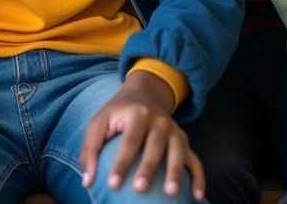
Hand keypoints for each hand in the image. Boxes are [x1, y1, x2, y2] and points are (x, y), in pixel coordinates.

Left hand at [80, 70, 204, 199]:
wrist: (144, 93)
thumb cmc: (118, 113)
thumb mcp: (99, 121)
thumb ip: (90, 149)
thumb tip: (88, 181)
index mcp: (137, 113)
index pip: (129, 140)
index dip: (121, 163)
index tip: (112, 185)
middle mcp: (159, 120)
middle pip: (155, 145)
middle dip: (148, 168)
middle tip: (139, 189)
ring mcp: (174, 130)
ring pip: (179, 151)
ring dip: (176, 172)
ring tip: (171, 194)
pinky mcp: (184, 140)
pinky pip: (195, 159)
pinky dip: (199, 177)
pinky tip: (197, 196)